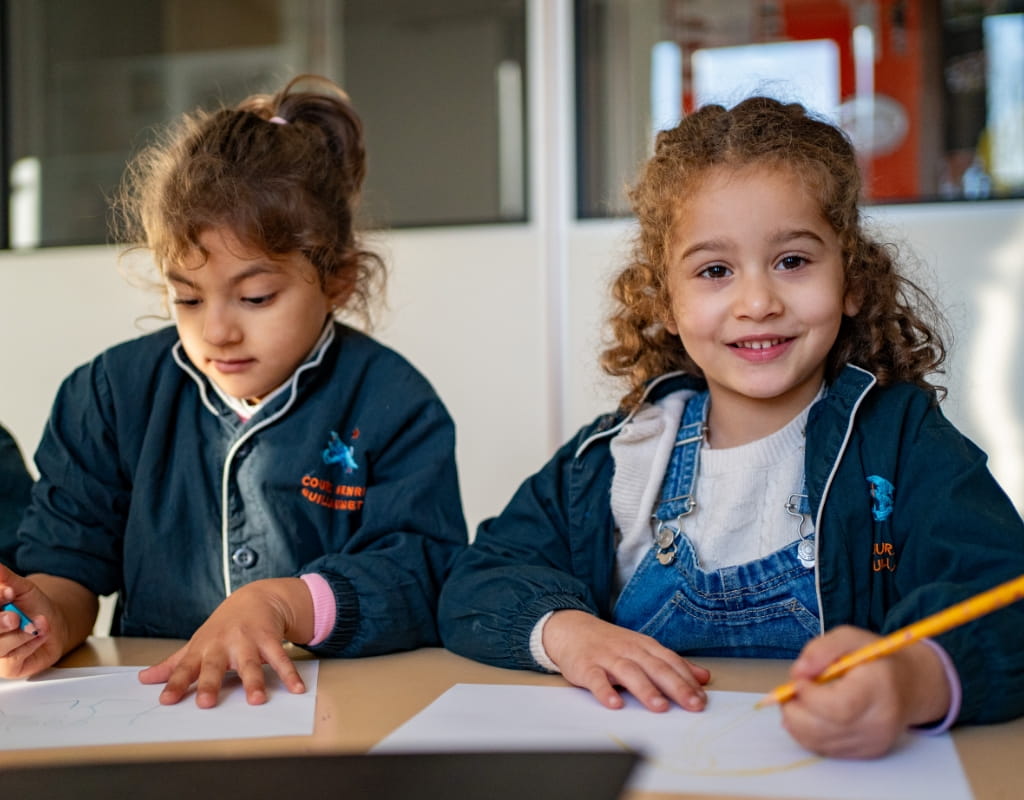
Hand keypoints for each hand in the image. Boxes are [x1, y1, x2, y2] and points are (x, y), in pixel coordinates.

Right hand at [0, 567, 95, 678]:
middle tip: (16, 616)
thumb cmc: (34, 607)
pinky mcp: (7, 668)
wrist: (56, 625)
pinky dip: (29, 644)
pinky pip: (12, 658)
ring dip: (21, 633)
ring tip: (35, 625)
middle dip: (0, 622)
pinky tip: (37, 637)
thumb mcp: (22, 588)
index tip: (11, 592)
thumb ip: (5, 578)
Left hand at [138, 577, 313, 707]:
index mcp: (204, 648)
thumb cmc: (223, 627)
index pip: (186, 668)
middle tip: (206, 703)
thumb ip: (173, 664)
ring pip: (250, 664)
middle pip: (216, 666)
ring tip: (256, 700)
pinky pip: (280, 659)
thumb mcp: (197, 643)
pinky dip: (289, 674)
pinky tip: (296, 688)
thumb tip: (143, 679)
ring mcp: (248, 641)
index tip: (166, 700)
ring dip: (254, 682)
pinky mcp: (269, 639)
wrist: (255, 598)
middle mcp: (224, 645)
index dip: (175, 684)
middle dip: (211, 684)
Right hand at [542, 609, 709, 711]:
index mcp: (645, 646)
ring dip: (645, 690)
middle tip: (692, 705)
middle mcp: (629, 650)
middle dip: (676, 686)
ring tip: (659, 707)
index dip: (688, 680)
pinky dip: (605, 691)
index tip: (702, 699)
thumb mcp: (644, 648)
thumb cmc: (612, 644)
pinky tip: (614, 704)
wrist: (572, 629)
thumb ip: (672, 664)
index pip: (671, 662)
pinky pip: (596, 679)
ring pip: (629, 672)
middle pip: (655, 667)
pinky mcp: (586, 667)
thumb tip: (703, 677)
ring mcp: (607, 657)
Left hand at [780, 625, 951, 757]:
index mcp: (879, 688)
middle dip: (795, 712)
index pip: (839, 707)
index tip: (799, 680)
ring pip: (820, 744)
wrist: (911, 685)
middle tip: (789, 693)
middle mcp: (879, 722)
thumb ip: (820, 650)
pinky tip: (808, 715)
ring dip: (796, 723)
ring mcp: (873, 742)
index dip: (810, 696)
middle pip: (825, 730)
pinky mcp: (866, 753)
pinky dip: (808, 734)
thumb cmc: (876, 658)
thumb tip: (797, 673)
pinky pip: (826, 750)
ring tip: (797, 701)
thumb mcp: (849, 638)